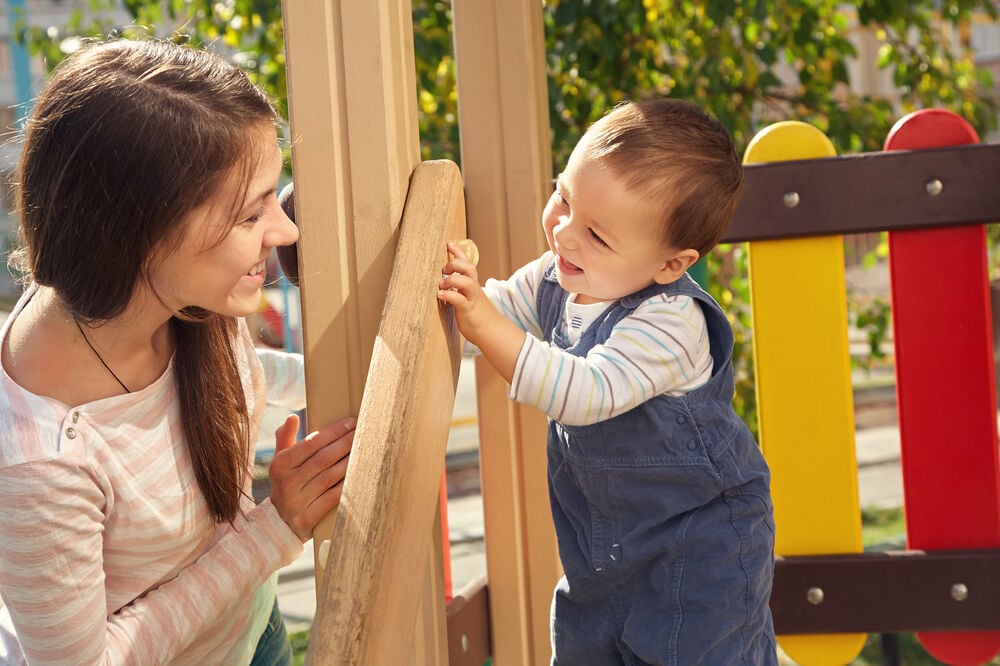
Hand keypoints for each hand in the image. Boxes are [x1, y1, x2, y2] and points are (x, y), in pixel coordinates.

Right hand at [268, 414, 354, 540]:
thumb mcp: (280, 461)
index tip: (351, 422)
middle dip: (345, 444)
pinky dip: (347, 485)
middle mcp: (286, 483)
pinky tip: (360, 474)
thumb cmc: (286, 483)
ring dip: (349, 462)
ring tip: (365, 450)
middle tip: (363, 432)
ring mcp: (296, 502)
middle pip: (323, 459)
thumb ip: (285, 438)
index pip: (310, 443)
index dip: (333, 432)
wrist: (279, 522)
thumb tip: (292, 417)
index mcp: (280, 465)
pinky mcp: (307, 518)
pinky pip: (332, 497)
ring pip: (330, 477)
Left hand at [438, 241, 524, 382]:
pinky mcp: (467, 311)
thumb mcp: (469, 297)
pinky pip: (459, 300)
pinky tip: (440, 295)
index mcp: (472, 285)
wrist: (491, 332)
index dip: (459, 252)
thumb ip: (461, 288)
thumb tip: (445, 281)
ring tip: (442, 284)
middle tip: (444, 269)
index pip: (467, 263)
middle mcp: (473, 289)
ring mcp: (471, 299)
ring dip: (452, 279)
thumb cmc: (477, 315)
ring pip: (466, 282)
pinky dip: (449, 295)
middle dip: (455, 263)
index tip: (449, 243)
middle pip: (468, 268)